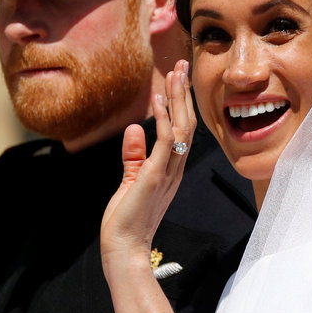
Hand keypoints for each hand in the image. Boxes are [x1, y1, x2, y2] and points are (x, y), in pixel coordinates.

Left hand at [101, 60, 195, 272]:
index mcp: (171, 171)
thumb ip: (134, 155)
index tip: (175, 80)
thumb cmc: (126, 220)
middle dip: (184, 93)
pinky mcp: (155, 175)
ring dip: (178, 98)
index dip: (180, 104)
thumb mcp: (130, 181)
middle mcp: (175, 169)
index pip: (182, 131)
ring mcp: (168, 172)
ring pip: (182, 128)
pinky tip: (159, 99)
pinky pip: (166, 141)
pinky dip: (164, 118)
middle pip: (187, 124)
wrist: (124, 247)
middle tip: (182, 65)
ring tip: (175, 73)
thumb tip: (134, 128)